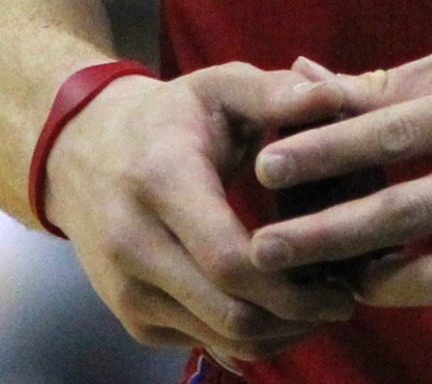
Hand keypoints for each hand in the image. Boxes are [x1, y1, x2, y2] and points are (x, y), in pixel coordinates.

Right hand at [42, 61, 356, 372]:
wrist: (84, 151)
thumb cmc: (170, 115)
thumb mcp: (219, 86)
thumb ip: (276, 92)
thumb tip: (339, 97)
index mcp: (160, 181)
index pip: (228, 258)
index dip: (291, 278)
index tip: (345, 274)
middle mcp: (135, 245)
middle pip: (230, 311)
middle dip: (298, 313)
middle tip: (346, 296)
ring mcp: (128, 291)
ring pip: (222, 339)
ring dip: (282, 332)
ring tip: (323, 302)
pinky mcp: (133, 319)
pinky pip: (205, 345)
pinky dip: (252, 336)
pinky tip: (284, 306)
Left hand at [247, 42, 431, 305]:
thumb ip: (404, 83)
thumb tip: (311, 81)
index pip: (399, 124)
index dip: (330, 147)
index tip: (268, 162)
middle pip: (409, 205)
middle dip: (326, 230)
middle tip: (262, 247)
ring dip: (370, 278)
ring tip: (317, 280)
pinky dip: (421, 292)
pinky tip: (382, 287)